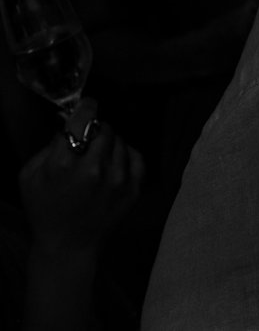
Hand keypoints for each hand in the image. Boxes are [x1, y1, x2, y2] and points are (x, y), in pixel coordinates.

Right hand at [19, 117, 143, 254]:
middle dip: (96, 131)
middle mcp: (94, 170)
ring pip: (121, 142)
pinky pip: (137, 156)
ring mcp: (117, 180)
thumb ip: (47, 148)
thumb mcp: (29, 177)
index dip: (86, 109)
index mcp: (64, 166)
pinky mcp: (133, 189)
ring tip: (98, 159)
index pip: (81, 122)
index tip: (89, 104)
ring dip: (110, 145)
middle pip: (105, 130)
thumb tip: (68, 127)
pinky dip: (127, 154)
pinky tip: (114, 162)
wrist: (68, 245)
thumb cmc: (44, 209)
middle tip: (88, 141)